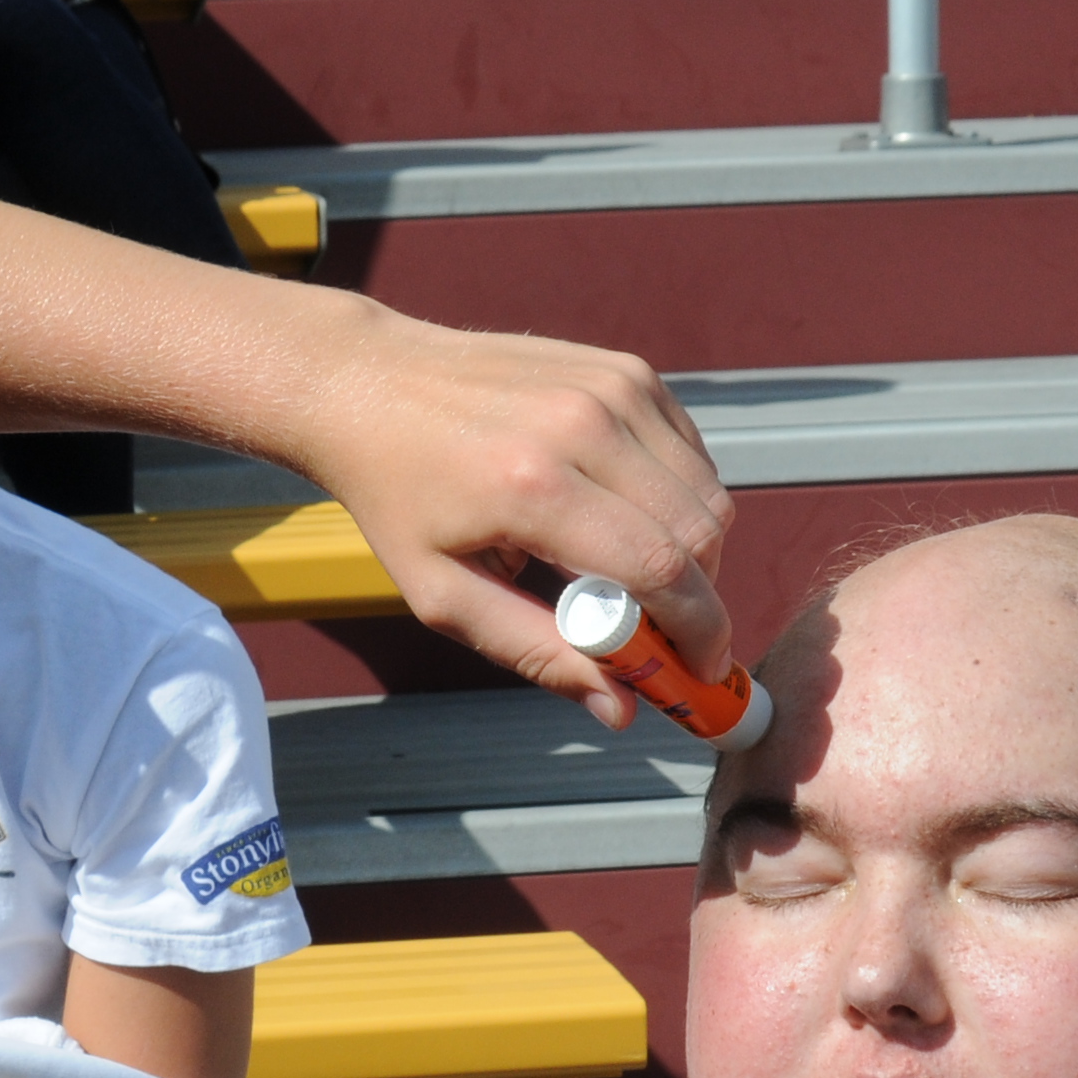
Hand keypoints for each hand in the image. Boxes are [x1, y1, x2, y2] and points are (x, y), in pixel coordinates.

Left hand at [286, 309, 733, 730]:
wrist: (370, 383)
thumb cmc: (398, 493)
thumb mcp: (442, 595)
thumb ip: (535, 652)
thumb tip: (620, 707)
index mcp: (532, 486)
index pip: (661, 571)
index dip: (698, 633)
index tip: (701, 672)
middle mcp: (582, 425)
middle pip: (699, 534)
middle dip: (700, 600)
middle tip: (667, 636)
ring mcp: (610, 387)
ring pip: (707, 494)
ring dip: (692, 552)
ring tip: (632, 577)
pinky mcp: (623, 370)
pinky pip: (690, 453)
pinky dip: (678, 499)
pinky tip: (624, 517)